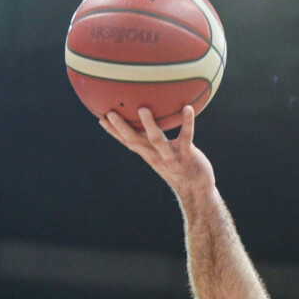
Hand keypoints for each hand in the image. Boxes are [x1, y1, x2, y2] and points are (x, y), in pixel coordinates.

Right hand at [98, 105, 215, 199]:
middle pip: (135, 141)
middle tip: (110, 113)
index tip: (101, 118)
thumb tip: (149, 124)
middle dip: (121, 128)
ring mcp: (171, 156)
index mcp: (149, 154)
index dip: (114, 132)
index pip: (128, 142)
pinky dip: (187, 122)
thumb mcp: (162, 155)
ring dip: (150, 125)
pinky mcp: (187, 154)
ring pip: (157, 140)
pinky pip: (187, 136)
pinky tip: (187, 108)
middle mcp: (156, 156)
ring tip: (143, 109)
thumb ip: (154, 142)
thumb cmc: (180, 167)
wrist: (197, 190)